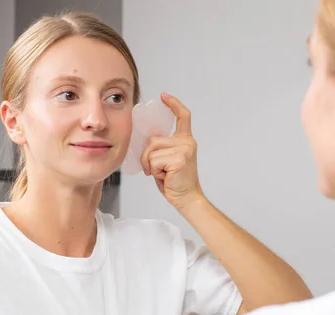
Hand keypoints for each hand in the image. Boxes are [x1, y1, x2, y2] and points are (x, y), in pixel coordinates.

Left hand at [141, 93, 204, 209]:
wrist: (186, 198)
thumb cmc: (174, 181)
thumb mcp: (167, 159)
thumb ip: (161, 147)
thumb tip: (147, 138)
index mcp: (185, 140)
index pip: (183, 116)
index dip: (173, 104)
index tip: (164, 96)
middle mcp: (187, 142)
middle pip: (153, 140)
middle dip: (147, 157)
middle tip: (157, 170)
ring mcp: (184, 149)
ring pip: (151, 151)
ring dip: (150, 166)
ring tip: (163, 174)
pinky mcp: (179, 159)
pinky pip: (153, 161)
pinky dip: (154, 172)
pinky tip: (166, 177)